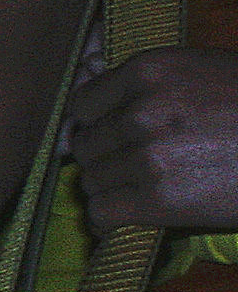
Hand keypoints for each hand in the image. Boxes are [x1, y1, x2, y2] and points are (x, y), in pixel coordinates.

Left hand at [76, 48, 237, 232]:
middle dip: (106, 159)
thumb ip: (151, 84)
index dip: (96, 124)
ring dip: (112, 190)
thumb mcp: (208, 72)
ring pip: (90, 181)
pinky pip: (102, 214)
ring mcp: (147, 155)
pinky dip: (111, 221)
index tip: (112, 137)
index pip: (82, 103)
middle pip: (84, 145)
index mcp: (150, 70)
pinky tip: (130, 219)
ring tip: (145, 191)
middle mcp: (141, 110)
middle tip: (136, 169)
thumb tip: (89, 86)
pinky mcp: (158, 200)